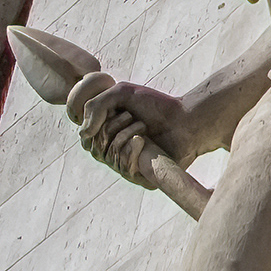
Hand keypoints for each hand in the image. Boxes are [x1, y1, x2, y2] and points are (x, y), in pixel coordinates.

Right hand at [65, 73, 196, 188]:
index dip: (95, 125)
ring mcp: (129, 166)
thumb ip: (95, 106)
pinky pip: (124, 168)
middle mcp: (117, 152)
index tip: (114, 109)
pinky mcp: (142, 177)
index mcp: (111, 135)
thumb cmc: (157, 105)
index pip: (86, 138)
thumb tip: (83, 134)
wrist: (187, 118)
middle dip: (111, 127)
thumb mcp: (121, 93)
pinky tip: (143, 141)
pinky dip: (131, 150)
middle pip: (94, 148)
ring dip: (124, 135)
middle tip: (131, 116)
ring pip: (109, 156)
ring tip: (143, 126)